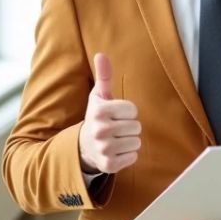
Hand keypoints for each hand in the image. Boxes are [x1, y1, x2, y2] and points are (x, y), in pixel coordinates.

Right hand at [78, 53, 140, 173]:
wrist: (83, 146)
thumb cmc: (97, 117)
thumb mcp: (99, 96)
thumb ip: (104, 76)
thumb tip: (101, 54)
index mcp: (99, 112)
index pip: (133, 110)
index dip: (128, 112)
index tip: (116, 114)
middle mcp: (100, 130)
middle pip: (136, 126)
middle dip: (129, 127)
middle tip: (116, 128)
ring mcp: (104, 149)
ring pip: (136, 142)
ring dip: (130, 141)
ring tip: (116, 139)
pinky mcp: (109, 165)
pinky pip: (133, 157)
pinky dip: (128, 155)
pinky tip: (116, 151)